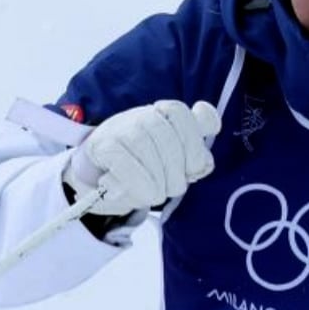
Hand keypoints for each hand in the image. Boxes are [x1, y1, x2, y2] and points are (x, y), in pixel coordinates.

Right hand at [65, 99, 220, 214]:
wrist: (100, 175)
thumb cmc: (144, 168)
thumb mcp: (175, 160)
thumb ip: (197, 154)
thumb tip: (208, 150)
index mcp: (166, 114)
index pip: (183, 116)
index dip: (194, 146)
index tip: (193, 169)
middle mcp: (145, 115)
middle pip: (169, 142)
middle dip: (176, 176)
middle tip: (170, 189)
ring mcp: (122, 127)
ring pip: (149, 154)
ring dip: (156, 185)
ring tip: (153, 195)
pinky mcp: (103, 146)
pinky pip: (127, 166)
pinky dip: (137, 187)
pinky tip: (139, 194)